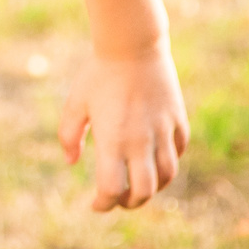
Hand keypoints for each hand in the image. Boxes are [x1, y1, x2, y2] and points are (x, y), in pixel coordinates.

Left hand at [58, 40, 188, 211]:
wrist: (132, 44)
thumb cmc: (98, 73)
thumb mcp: (75, 104)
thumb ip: (69, 136)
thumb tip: (71, 162)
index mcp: (113, 141)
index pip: (112, 190)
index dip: (103, 204)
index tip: (95, 204)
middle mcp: (141, 141)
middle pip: (144, 191)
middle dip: (131, 202)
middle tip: (119, 199)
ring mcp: (163, 131)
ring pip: (167, 176)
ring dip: (153, 187)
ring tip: (139, 183)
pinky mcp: (178, 119)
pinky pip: (178, 151)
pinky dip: (168, 162)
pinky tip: (155, 158)